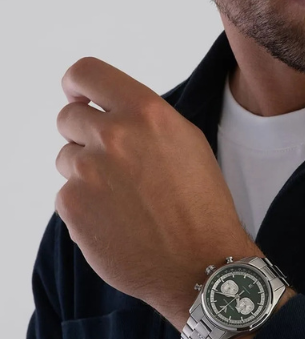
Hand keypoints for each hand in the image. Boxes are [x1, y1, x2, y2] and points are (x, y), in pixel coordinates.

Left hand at [55, 57, 262, 330]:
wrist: (202, 265)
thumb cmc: (204, 209)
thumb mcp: (188, 146)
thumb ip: (145, 122)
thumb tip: (107, 115)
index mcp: (147, 114)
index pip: (87, 73)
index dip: (77, 85)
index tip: (78, 96)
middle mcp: (114, 136)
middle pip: (69, 119)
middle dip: (85, 137)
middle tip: (113, 165)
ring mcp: (88, 172)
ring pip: (66, 160)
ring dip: (87, 174)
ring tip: (125, 202)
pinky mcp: (73, 207)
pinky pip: (67, 195)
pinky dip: (86, 208)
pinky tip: (118, 224)